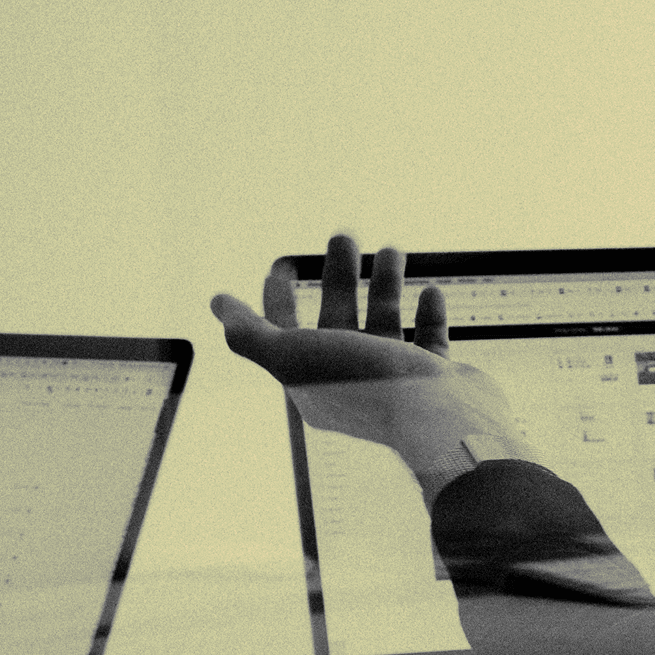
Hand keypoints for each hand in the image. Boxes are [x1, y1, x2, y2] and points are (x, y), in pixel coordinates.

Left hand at [210, 234, 451, 385]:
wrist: (437, 418)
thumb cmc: (363, 384)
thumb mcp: (291, 356)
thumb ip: (250, 334)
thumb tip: (218, 304)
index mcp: (313, 381)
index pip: (285, 335)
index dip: (276, 301)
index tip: (280, 264)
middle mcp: (352, 382)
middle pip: (337, 319)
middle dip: (337, 277)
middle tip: (344, 236)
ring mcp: (396, 383)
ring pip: (384, 326)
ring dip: (385, 286)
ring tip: (393, 250)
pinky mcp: (435, 381)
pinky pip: (429, 344)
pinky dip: (428, 315)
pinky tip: (430, 292)